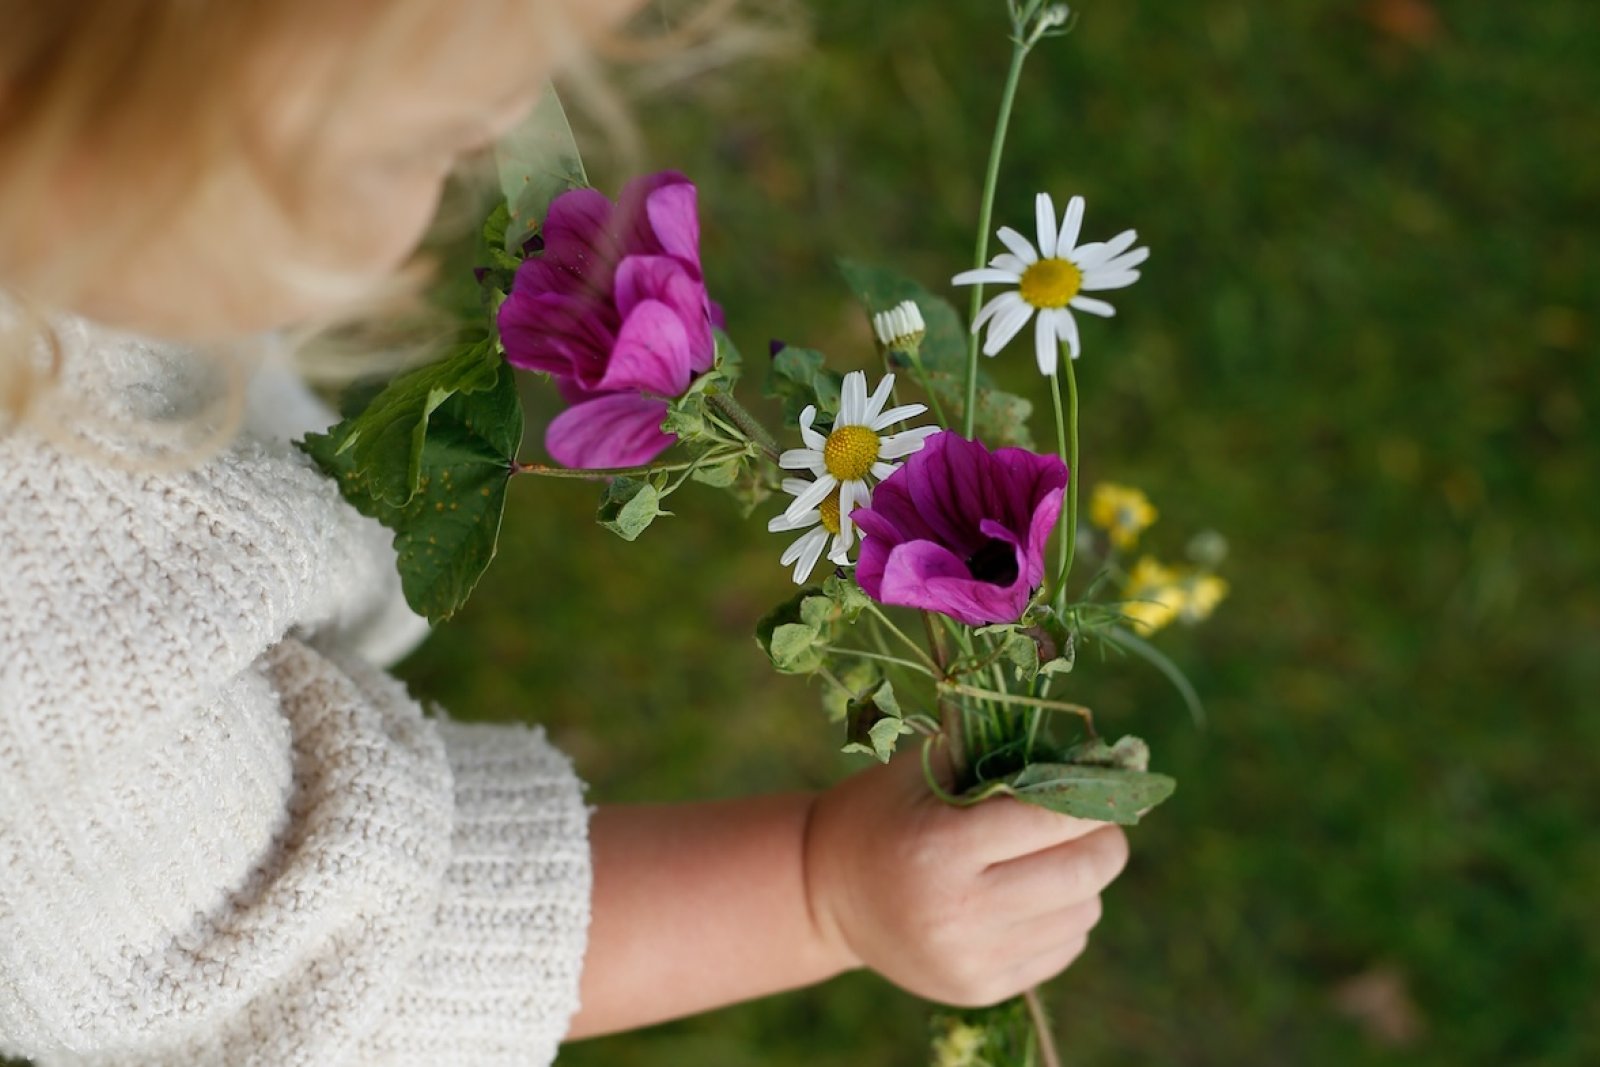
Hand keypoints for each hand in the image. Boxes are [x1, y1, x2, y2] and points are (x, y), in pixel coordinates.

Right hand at [802, 750, 1128, 1006]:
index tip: (1106, 781)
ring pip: (1082, 915)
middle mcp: (957, 910)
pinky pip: (1063, 950)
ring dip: (1083, 882)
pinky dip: (1063, 918)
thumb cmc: (882, 813)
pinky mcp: (978, 988)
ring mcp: (969, 958)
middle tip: (1098, 822)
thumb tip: (1088, 758)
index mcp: (940, 846)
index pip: (1052, 819)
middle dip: (1105, 841)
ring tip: (1049, 859)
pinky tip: (1028, 897)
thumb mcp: (923, 768)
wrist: (823, 893)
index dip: (1091, 797)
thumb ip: (996, 754)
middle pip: (1081, 874)